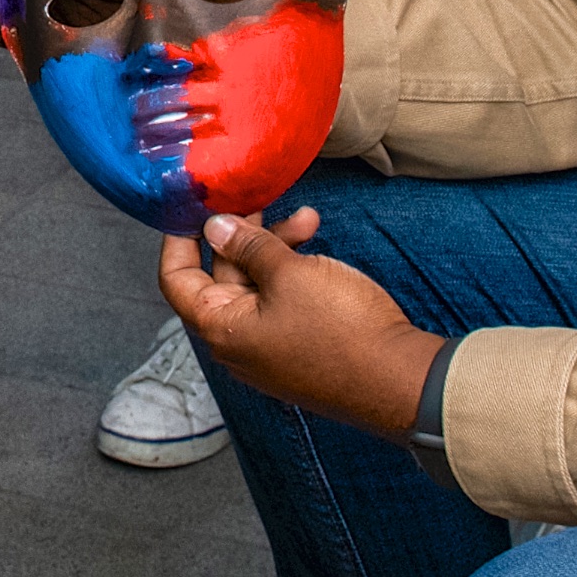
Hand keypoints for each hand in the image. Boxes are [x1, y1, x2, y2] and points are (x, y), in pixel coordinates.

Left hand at [162, 208, 444, 436]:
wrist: (399, 379)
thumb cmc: (342, 330)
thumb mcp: (290, 273)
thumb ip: (248, 247)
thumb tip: (215, 229)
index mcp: (221, 327)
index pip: (177, 279)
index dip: (178, 238)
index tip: (189, 205)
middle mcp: (237, 342)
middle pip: (221, 276)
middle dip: (242, 233)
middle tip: (258, 197)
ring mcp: (268, 346)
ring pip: (256, 283)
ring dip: (276, 247)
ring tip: (307, 218)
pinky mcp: (297, 345)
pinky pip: (281, 300)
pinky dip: (293, 271)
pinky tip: (316, 245)